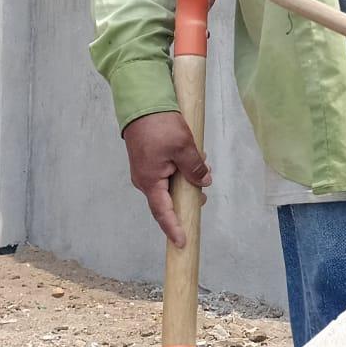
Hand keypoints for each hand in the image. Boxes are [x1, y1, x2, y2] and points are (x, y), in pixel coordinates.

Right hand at [122, 111, 209, 247]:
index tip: (182, 243)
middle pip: (167, 201)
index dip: (173, 228)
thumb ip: (194, 168)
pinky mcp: (148, 161)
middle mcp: (144, 180)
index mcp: (150, 181)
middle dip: (185, 200)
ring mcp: (145, 171)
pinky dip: (179, 171)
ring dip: (185, 181)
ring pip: (168, 185)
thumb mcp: (184, 147)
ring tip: (200, 165)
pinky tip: (191, 158)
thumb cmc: (160, 125)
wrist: (142, 103)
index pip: (163, 213)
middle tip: (202, 196)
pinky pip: (165, 174)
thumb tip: (204, 183)